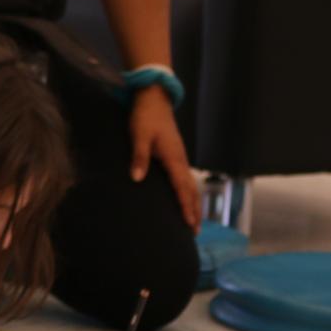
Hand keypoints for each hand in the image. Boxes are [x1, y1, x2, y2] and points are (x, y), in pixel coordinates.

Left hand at [128, 86, 201, 231]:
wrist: (153, 98)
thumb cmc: (144, 117)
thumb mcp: (138, 136)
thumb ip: (138, 157)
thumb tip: (136, 179)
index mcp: (173, 158)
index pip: (182, 187)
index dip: (186, 206)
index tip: (189, 224)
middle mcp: (181, 160)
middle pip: (191, 190)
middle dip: (194, 211)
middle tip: (194, 232)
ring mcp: (180, 158)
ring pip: (191, 185)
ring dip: (193, 204)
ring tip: (193, 222)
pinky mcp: (175, 155)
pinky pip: (185, 179)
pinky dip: (188, 193)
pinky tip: (184, 199)